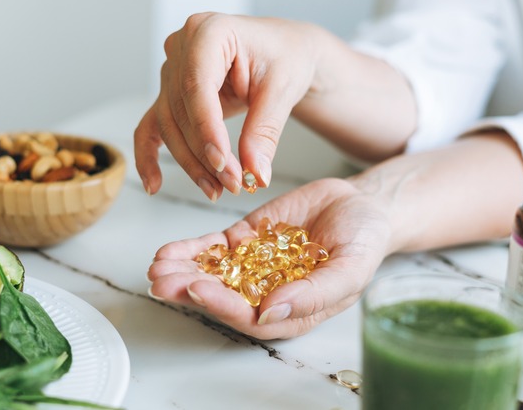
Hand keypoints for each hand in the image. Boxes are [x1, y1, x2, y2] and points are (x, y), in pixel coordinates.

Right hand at [134, 12, 323, 200]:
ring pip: (169, 125)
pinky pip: (152, 126)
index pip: (197, 86)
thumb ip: (264, 131)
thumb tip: (255, 173)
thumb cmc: (286, 57)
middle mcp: (181, 46)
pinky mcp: (170, 93)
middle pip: (181, 110)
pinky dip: (149, 155)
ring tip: (217, 189)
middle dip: (205, 154)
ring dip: (191, 162)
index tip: (223, 163)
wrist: (285, 53)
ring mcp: (172, 70)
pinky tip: (155, 184)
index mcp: (209, 31)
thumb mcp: (283, 90)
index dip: (206, 129)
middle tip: (233, 184)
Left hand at [146, 177, 389, 339]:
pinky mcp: (246, 240)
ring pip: (212, 273)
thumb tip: (271, 314)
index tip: (198, 290)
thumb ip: (313, 294)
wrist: (362, 205)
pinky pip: (214, 248)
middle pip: (222, 297)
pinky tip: (168, 251)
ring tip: (157, 267)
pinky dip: (191, 249)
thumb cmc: (365, 242)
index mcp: (291, 310)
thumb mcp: (350, 269)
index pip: (250, 317)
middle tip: (162, 282)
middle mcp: (267, 293)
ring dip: (182, 271)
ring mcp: (254, 265)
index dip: (222, 306)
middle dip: (189, 290)